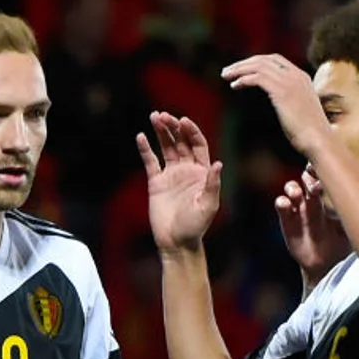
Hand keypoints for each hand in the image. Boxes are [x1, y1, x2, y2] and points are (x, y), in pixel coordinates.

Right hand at [136, 111, 223, 254]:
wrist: (176, 242)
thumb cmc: (195, 226)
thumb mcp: (208, 206)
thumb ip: (212, 184)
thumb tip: (218, 163)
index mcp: (201, 172)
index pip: (197, 144)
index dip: (191, 131)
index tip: (183, 120)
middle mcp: (187, 169)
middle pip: (181, 142)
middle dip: (173, 127)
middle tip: (164, 116)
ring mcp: (170, 175)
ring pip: (166, 147)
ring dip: (161, 132)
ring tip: (154, 117)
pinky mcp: (156, 182)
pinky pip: (150, 162)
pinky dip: (145, 149)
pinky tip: (140, 136)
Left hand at [221, 54, 330, 158]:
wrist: (318, 139)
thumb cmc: (308, 132)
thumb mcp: (299, 108)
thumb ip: (289, 100)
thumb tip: (280, 102)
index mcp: (301, 77)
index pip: (275, 60)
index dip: (256, 62)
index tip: (242, 70)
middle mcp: (296, 75)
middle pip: (265, 59)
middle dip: (244, 63)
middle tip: (228, 71)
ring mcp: (290, 82)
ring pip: (259, 66)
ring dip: (239, 69)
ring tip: (226, 76)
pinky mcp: (282, 92)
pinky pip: (258, 78)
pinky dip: (244, 79)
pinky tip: (235, 85)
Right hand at [276, 167, 349, 282]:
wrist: (327, 265)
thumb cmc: (342, 245)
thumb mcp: (352, 227)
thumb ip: (355, 213)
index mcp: (328, 200)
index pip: (323, 177)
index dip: (322, 170)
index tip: (325, 170)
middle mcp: (312, 202)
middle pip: (306, 178)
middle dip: (308, 176)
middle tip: (314, 186)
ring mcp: (299, 210)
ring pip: (291, 188)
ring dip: (292, 187)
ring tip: (296, 194)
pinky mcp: (287, 221)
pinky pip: (281, 205)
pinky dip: (282, 202)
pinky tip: (286, 205)